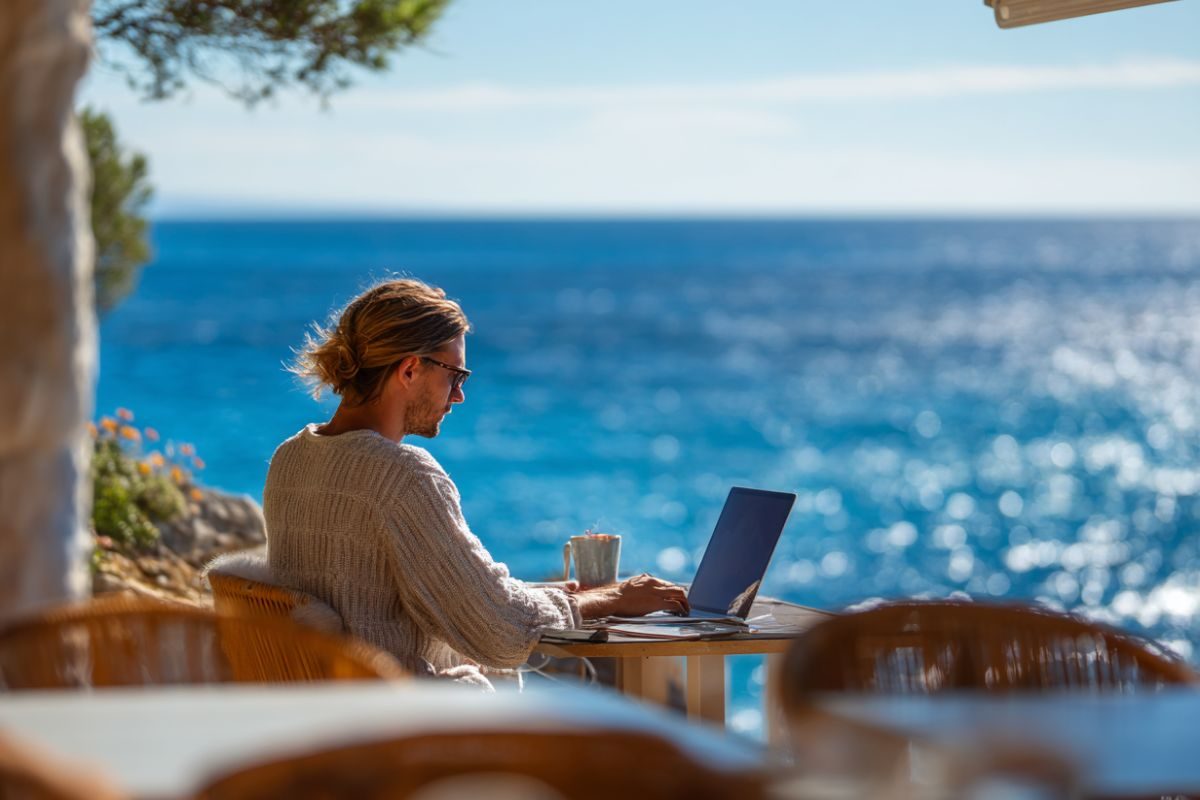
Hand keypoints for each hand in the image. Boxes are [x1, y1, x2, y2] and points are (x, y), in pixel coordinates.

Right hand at [573, 573, 688, 618]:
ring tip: (686, 610)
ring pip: (679, 593)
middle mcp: (655, 583)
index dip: (673, 591)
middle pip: (676, 587)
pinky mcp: (657, 602)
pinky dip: (681, 608)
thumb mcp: (631, 585)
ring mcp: (657, 592)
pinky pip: (675, 604)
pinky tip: (682, 613)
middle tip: (684, 604)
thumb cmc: (617, 595)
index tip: (675, 597)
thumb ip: (640, 585)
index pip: (667, 583)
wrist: (612, 598)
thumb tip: (642, 585)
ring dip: (685, 602)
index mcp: (648, 579)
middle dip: (682, 596)